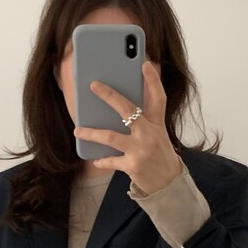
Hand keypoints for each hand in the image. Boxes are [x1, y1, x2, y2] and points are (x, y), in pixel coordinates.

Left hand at [72, 60, 182, 193]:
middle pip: (128, 110)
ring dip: (91, 133)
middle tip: (93, 85)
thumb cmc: (159, 155)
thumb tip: (122, 108)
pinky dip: (101, 160)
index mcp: (157, 123)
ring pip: (110, 136)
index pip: (158, 97)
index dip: (153, 80)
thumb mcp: (158, 134)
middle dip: (109, 95)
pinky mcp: (132, 165)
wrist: (168, 184)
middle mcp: (149, 134)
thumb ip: (145, 120)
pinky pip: (111, 160)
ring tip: (78, 130)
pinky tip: (95, 159)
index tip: (145, 64)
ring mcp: (140, 150)